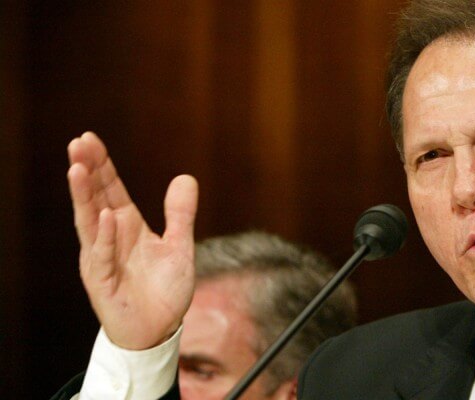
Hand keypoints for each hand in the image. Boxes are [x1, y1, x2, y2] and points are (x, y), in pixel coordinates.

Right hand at [67, 132, 198, 349]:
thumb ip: (180, 214)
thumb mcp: (179, 246)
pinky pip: (103, 255)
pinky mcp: (103, 281)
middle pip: (95, 198)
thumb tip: (185, 177)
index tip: (90, 138)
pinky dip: (105, 236)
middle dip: (87, 171)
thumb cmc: (164, 290)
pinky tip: (107, 214)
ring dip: (84, 196)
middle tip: (77, 143)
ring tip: (78, 168)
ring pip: (89, 222)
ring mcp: (102, 259)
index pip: (110, 189)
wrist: (158, 330)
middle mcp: (109, 238)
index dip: (102, 165)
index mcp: (127, 226)